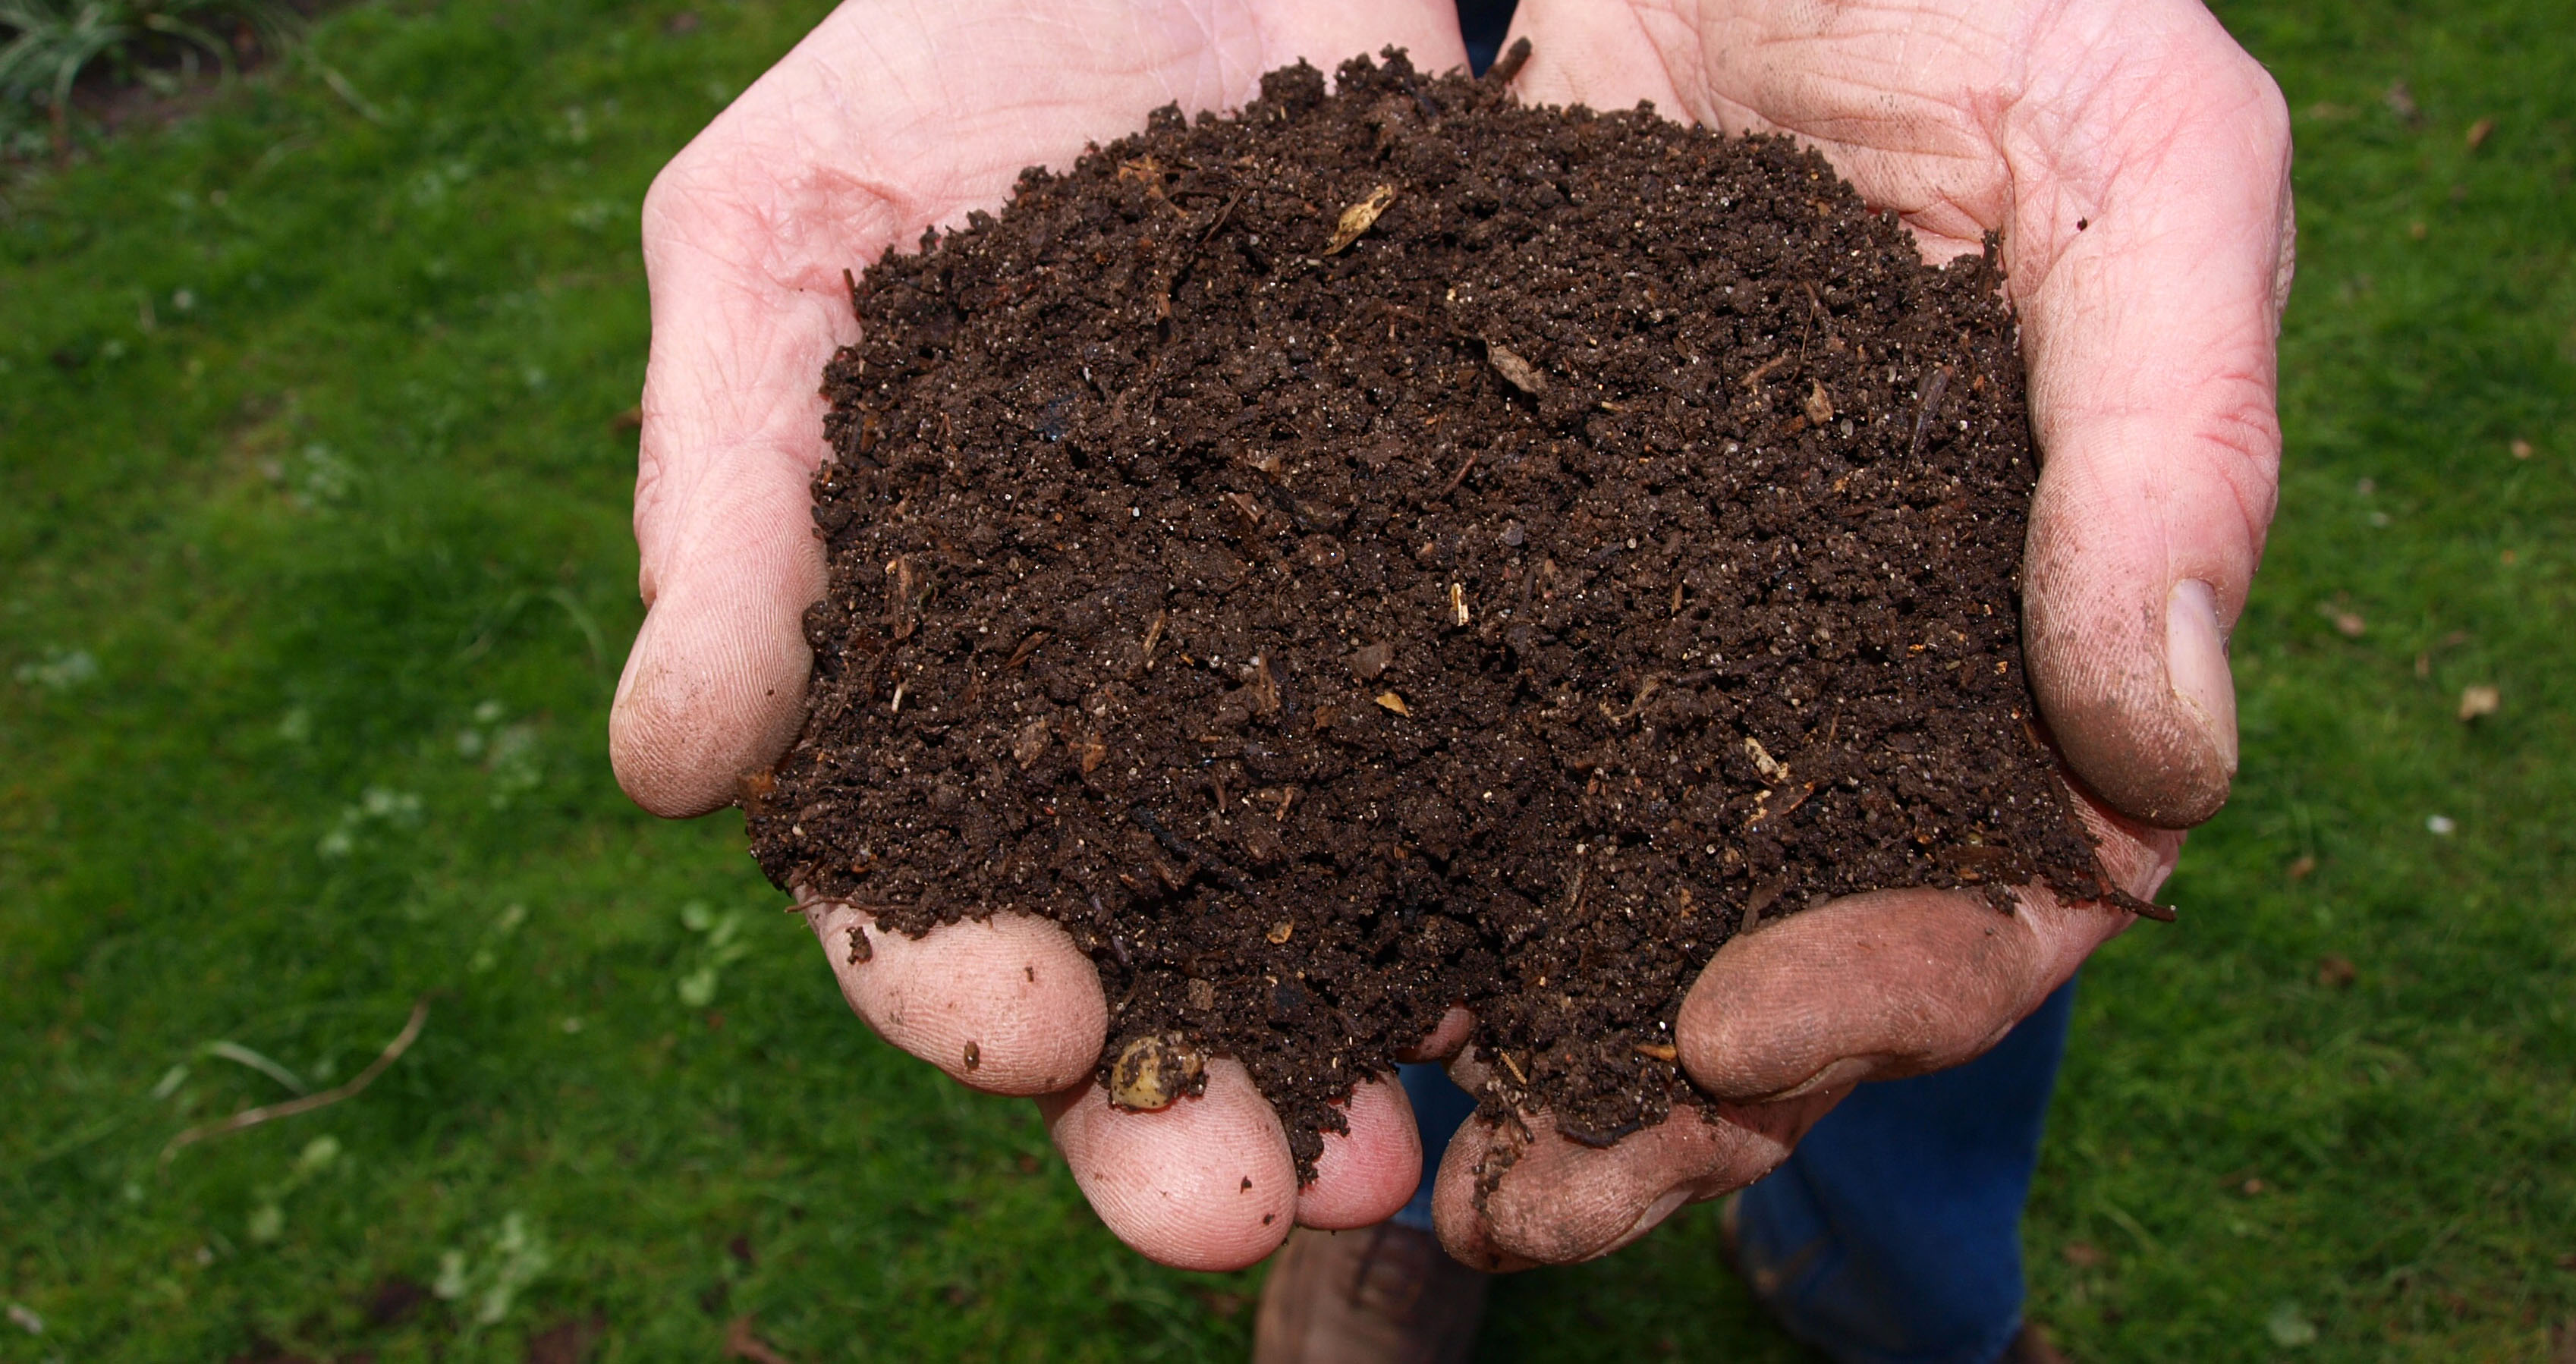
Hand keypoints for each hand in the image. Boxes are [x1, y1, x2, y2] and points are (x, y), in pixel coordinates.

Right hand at [609, 0, 1472, 1270]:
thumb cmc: (943, 55)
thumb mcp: (781, 237)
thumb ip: (724, 491)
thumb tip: (668, 771)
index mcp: (922, 665)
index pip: (909, 879)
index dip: (950, 977)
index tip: (1028, 1026)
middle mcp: (1111, 710)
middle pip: (1130, 956)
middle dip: (1173, 1107)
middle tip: (1243, 1205)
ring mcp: (1295, 661)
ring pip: (1320, 910)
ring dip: (1358, 1049)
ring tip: (1421, 1156)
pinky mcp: (1453, 588)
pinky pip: (1495, 757)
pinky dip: (1524, 874)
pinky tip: (1574, 962)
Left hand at [1424, 0, 2292, 1267]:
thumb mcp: (2140, 160)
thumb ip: (2176, 435)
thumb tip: (2169, 757)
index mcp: (2005, 631)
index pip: (1988, 889)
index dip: (1887, 989)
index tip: (1736, 1023)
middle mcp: (1817, 668)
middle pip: (1756, 949)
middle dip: (1645, 1097)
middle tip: (1513, 1196)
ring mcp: (1639, 624)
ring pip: (1569, 887)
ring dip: (1472, 1032)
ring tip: (1349, 1142)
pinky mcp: (1472, 546)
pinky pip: (1410, 728)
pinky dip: (1340, 844)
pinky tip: (1245, 931)